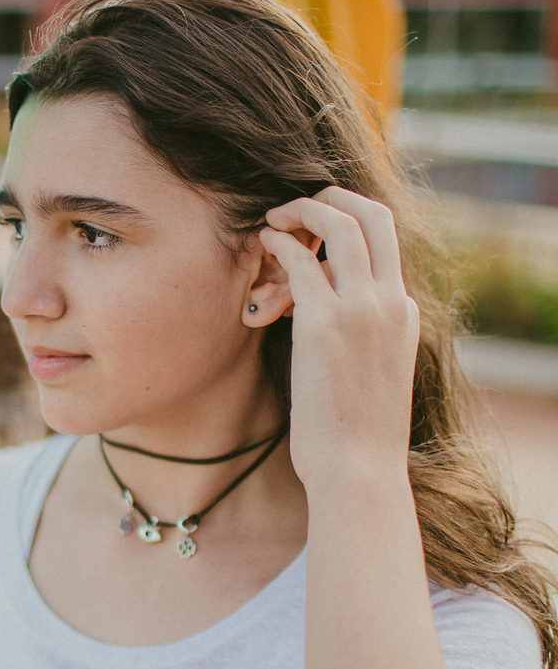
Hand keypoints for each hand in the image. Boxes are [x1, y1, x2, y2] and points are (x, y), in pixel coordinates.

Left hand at [259, 185, 419, 492]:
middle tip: (298, 203)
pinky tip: (262, 243)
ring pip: (340, 225)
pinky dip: (279, 242)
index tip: (317, 225)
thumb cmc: (358, 436)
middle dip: (333, 197)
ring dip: (303, 210)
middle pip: (374, 214)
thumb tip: (339, 331)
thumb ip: (367, 340)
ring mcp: (361, 309)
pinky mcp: (324, 323)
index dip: (350, 220)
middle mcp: (390, 302)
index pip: (387, 241)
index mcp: (405, 313)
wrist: (359, 471)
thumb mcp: (375, 375)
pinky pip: (300, 260)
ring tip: (273, 217)